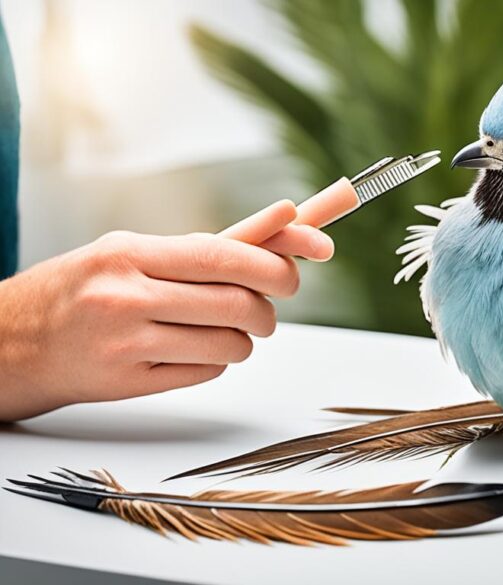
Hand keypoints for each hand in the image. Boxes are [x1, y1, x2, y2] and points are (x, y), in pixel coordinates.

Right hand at [0, 197, 337, 420]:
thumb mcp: (129, 252)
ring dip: (245, 338)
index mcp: (129, 254)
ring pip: (232, 344)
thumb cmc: (82, 288)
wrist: (11, 342)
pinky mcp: (130, 383)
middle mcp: (127, 298)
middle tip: (269, 306)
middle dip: (270, 306)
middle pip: (238, 303)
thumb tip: (281, 226)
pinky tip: (192, 348)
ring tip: (223, 328)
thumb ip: (200, 248)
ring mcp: (127, 345)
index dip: (278, 259)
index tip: (315, 254)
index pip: (224, 255)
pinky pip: (209, 370)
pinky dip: (216, 358)